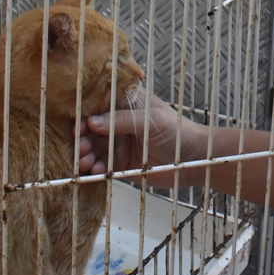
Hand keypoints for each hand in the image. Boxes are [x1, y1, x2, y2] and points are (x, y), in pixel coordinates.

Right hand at [76, 91, 205, 175]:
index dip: (85, 114)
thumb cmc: (178, 131)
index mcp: (126, 103)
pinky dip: (95, 168)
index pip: (99, 105)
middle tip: (81, 148)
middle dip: (83, 138)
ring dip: (87, 155)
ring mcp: (119, 142)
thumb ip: (122, 121)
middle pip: (92, 128)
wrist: (195, 159)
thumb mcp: (150, 120)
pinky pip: (103, 164)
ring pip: (95, 147)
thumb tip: (93, 122)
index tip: (78, 126)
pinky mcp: (121, 162)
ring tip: (85, 163)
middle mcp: (119, 121)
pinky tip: (93, 171)